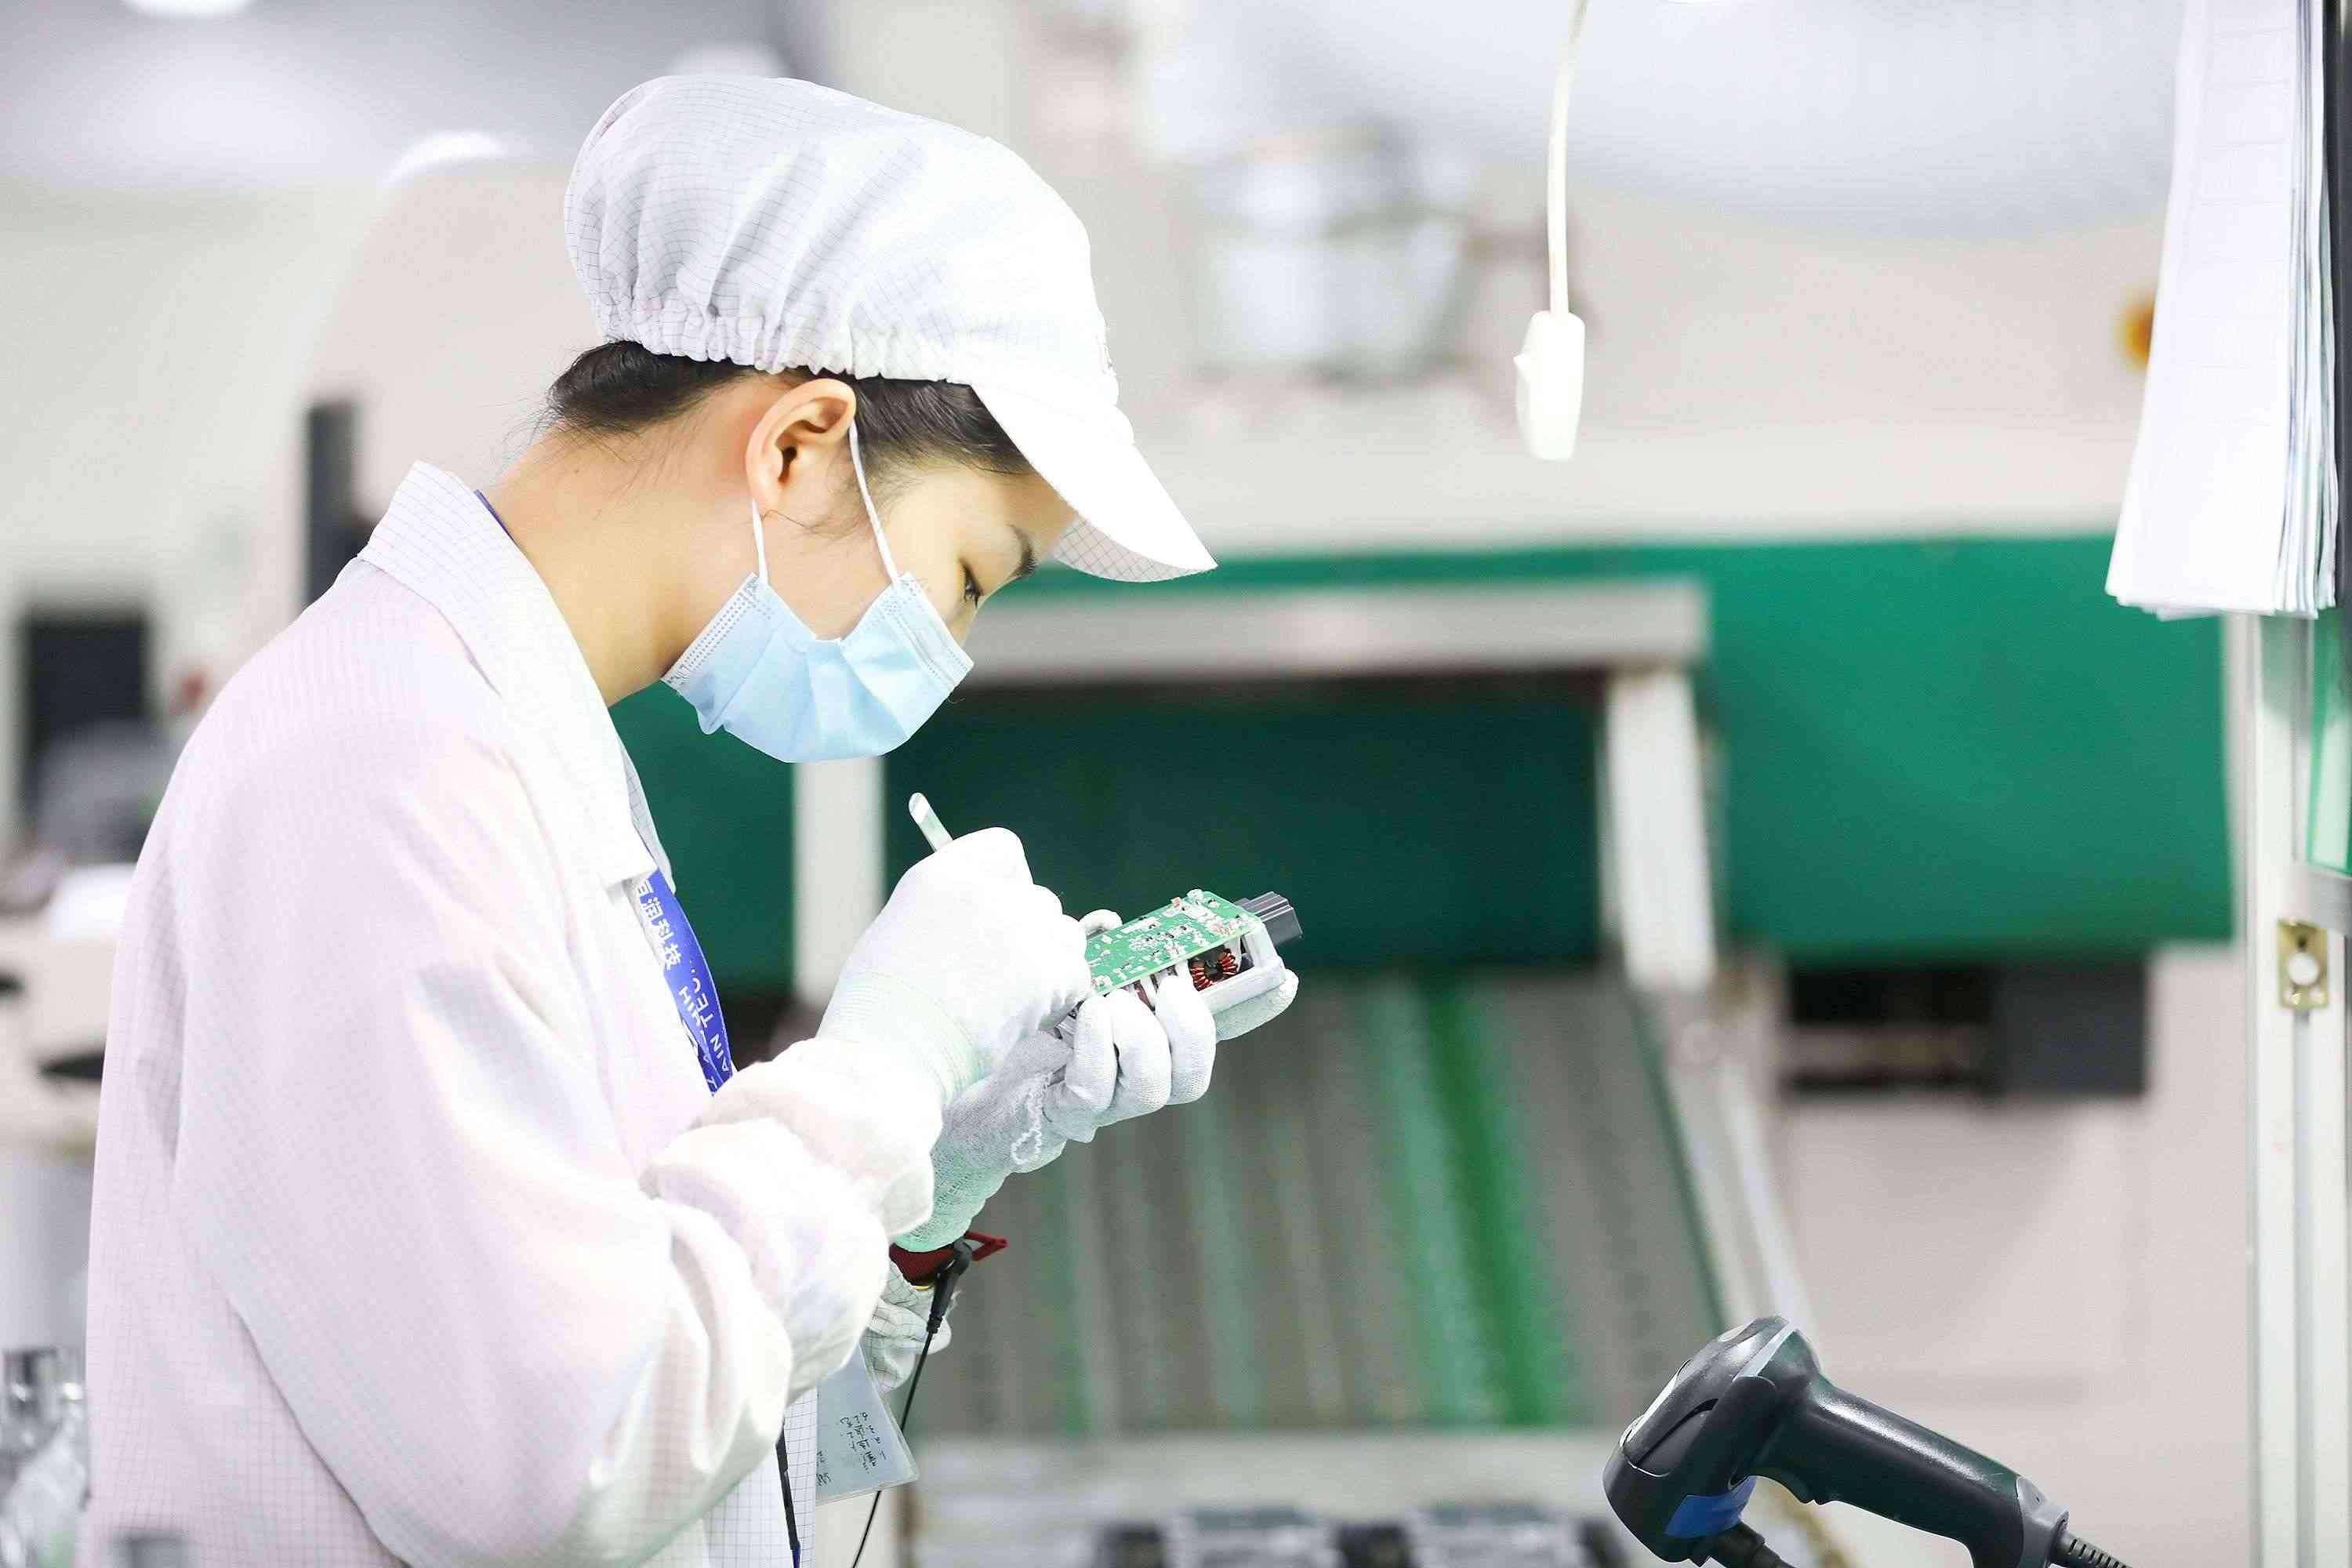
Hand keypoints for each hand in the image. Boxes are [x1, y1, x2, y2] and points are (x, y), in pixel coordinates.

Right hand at [820, 828, 1089, 1108]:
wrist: (890, 1052)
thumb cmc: (882, 1005)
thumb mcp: (903, 928)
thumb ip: (952, 907)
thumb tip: (987, 917)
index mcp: (946, 874)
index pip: (1004, 851)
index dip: (1006, 883)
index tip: (997, 912)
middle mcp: (991, 892)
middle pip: (1038, 899)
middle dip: (1027, 933)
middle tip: (997, 975)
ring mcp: (1024, 931)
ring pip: (1064, 935)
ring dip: (1048, 963)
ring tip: (1009, 999)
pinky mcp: (1051, 973)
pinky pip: (1077, 974)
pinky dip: (1059, 997)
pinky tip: (1023, 1017)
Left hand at [897, 909, 1241, 1250]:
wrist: (925, 1075)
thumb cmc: (988, 1019)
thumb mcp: (1042, 972)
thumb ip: (1081, 949)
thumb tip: (1106, 924)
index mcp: (1131, 1033)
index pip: (1206, 1024)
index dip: (1251, 1006)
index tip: (1284, 977)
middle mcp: (1124, 1075)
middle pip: (1194, 1071)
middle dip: (1197, 1028)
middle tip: (1171, 988)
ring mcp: (1097, 1102)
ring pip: (1157, 1087)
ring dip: (1144, 1038)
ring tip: (1109, 1003)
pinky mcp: (1061, 1117)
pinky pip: (1099, 1093)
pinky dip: (1100, 1051)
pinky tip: (1083, 1018)